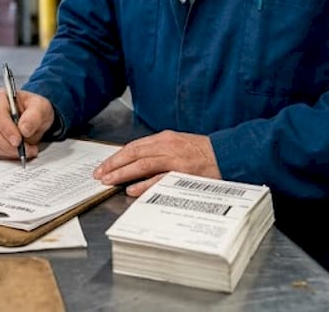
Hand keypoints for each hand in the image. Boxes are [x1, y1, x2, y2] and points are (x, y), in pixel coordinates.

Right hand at [0, 88, 54, 160]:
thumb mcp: (41, 107)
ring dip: (10, 151)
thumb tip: (24, 129)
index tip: (18, 140)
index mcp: (0, 97)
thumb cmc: (35, 108)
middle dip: (9, 144)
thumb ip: (33, 116)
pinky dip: (9, 154)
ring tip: (28, 150)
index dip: (6, 129)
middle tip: (25, 149)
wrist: (36, 117)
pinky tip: (21, 152)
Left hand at [92, 130, 220, 195]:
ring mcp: (175, 160)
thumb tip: (136, 163)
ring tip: (109, 181)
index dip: (117, 157)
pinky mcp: (183, 173)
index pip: (134, 146)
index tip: (104, 166)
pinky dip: (144, 185)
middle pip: (134, 154)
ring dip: (123, 173)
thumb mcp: (179, 144)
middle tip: (99, 174)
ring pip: (142, 165)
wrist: (228, 155)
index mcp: (165, 138)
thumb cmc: (204, 152)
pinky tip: (131, 189)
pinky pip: (159, 179)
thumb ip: (159, 152)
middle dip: (114, 164)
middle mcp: (168, 146)